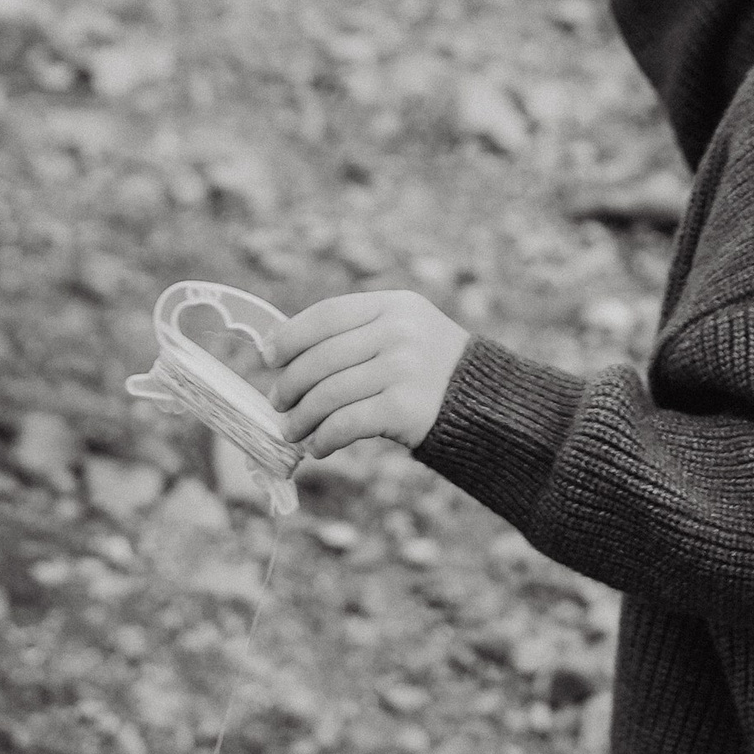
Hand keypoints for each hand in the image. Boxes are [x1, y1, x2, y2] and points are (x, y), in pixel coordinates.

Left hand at [270, 288, 467, 458]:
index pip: (327, 314)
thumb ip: (355, 334)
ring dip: (301, 418)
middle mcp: (399, 331)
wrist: (484, 404)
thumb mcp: (402, 332)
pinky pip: (346, 424)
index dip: (290, 336)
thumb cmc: (428, 369)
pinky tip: (318, 447)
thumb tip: (282, 354)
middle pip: (321, 358)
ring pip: (328, 394)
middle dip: (289, 385)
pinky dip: (323, 439)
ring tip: (292, 431)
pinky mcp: (405, 408)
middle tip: (277, 404)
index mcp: (394, 305)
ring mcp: (404, 368)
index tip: (268, 357)